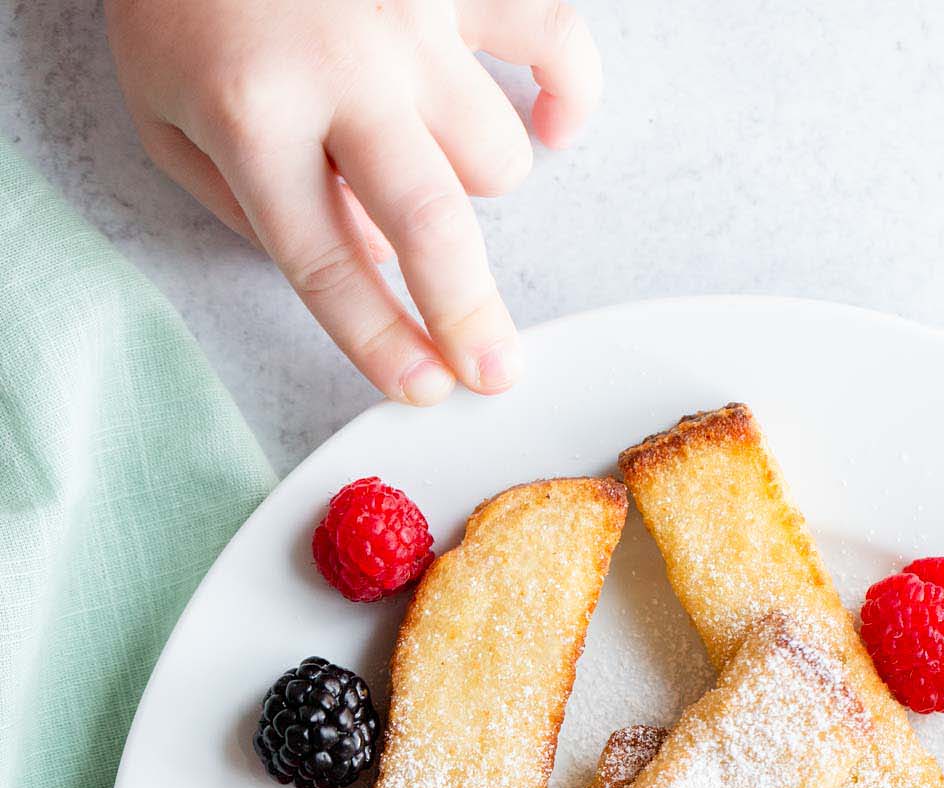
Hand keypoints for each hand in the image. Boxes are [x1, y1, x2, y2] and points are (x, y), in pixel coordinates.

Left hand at [104, 0, 601, 403]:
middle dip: (468, 316)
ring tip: (427, 166)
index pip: (327, 263)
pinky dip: (571, 93)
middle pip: (430, 225)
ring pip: (494, 157)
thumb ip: (249, 204)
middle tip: (495, 371)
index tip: (423, 387)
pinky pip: (555, 38)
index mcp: (253, 113)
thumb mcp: (164, 110)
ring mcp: (412, 16)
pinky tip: (554, 125)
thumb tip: (363, 269)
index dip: (380, 340)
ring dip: (471, 188)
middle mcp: (343, 69)